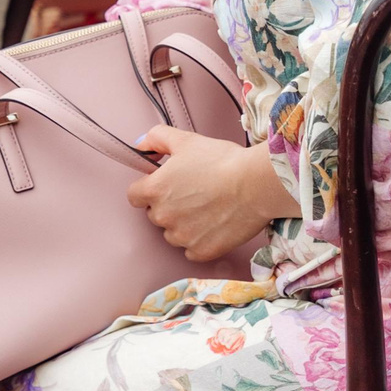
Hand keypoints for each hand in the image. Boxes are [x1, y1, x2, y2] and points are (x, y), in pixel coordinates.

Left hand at [127, 128, 289, 262]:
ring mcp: (182, 236)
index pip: (134, 195)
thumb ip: (156, 138)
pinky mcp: (201, 251)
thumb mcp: (186, 140)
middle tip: (193, 192)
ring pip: (172, 233)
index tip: (165, 184)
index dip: (149, 188)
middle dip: (168, 205)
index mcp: (155, 189)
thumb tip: (140, 144)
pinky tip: (214, 223)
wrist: (256, 184)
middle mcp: (163, 216)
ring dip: (183, 224)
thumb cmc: (223, 161)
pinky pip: (191, 249)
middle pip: (154, 214)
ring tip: (207, 207)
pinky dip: (199, 239)